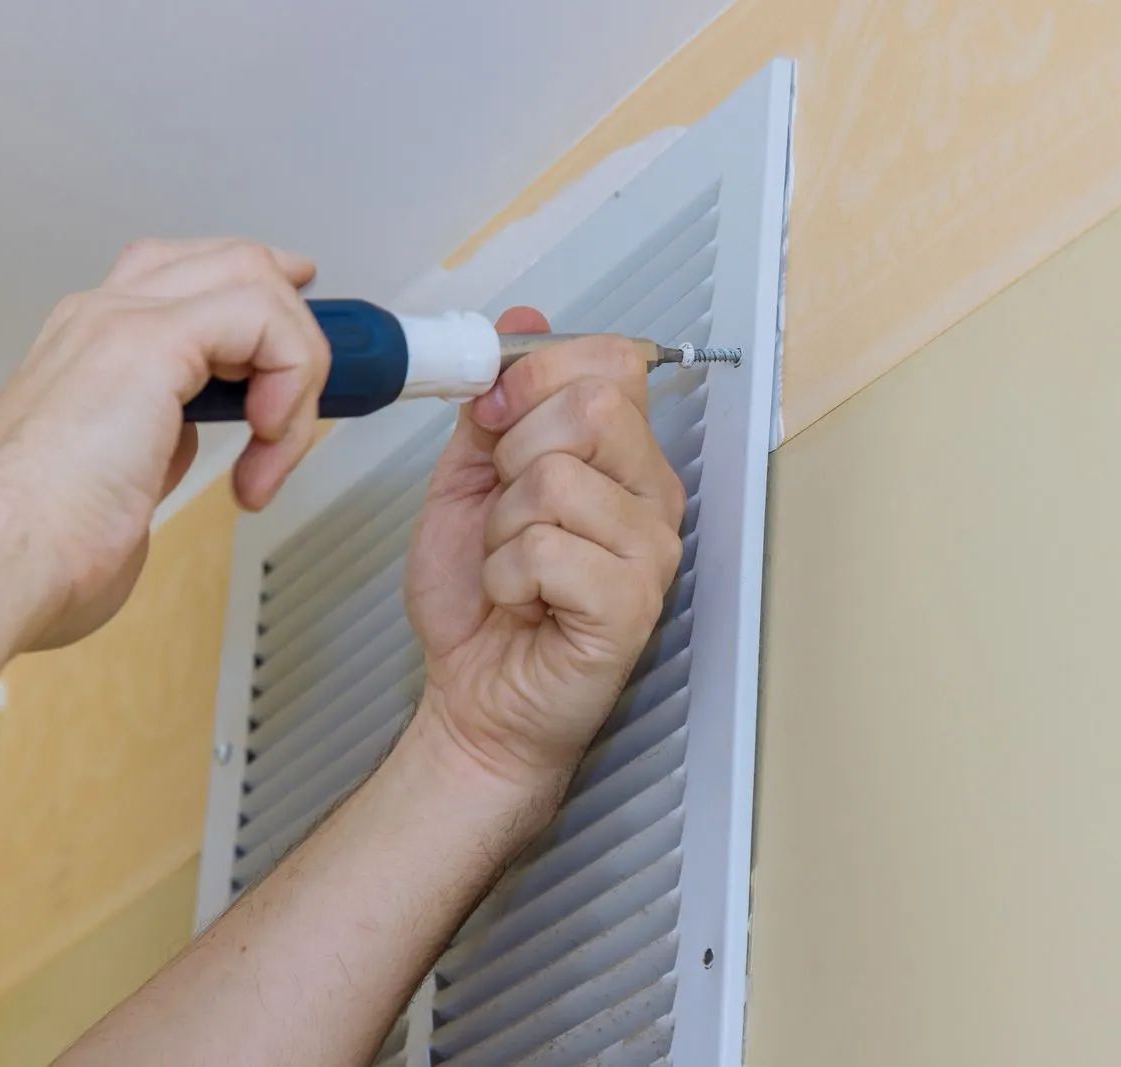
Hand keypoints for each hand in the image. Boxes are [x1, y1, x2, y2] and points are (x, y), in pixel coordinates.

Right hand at [0, 238, 329, 649]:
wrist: (0, 559)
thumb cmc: (45, 546)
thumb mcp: (118, 483)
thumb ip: (155, 446)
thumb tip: (184, 442)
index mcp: (90, 344)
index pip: (187, 278)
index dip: (259, 303)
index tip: (297, 356)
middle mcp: (104, 317)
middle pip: (232, 261)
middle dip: (295, 325)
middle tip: (309, 398)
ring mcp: (123, 319)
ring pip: (256, 279)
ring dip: (297, 368)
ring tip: (274, 449)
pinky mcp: (150, 340)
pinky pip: (264, 317)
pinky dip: (291, 377)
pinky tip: (268, 438)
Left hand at [406, 308, 685, 799]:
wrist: (476, 701)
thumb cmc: (481, 603)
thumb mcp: (469, 482)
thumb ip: (494, 406)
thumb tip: (522, 320)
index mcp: (623, 457)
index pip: (611, 361)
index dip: (537, 373)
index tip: (494, 417)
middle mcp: (652, 495)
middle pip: (591, 408)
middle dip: (513, 454)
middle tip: (505, 511)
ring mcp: (650, 551)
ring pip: (557, 480)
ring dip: (503, 527)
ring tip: (513, 566)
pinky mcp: (632, 604)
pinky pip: (547, 549)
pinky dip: (506, 575)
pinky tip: (522, 602)